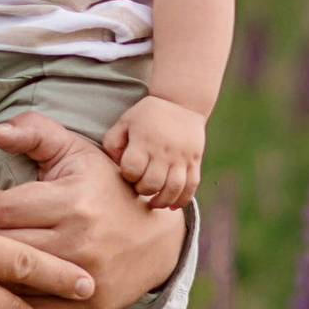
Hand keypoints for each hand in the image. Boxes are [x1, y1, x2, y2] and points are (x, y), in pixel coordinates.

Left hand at [0, 112, 187, 308]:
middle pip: (3, 244)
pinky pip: (33, 307)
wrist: (157, 237)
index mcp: (73, 203)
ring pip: (14, 279)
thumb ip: (33, 132)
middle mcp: (79, 243)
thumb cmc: (104, 187)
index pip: (1, 210)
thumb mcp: (74, 150)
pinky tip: (9, 273)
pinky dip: (15, 292)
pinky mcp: (88, 308)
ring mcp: (84, 280)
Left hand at [105, 91, 206, 210]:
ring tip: (154, 202)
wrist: (181, 103)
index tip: (129, 173)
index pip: (132, 169)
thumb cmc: (147, 115)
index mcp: (144, 141)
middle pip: (153, 182)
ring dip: (162, 201)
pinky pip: (191, 185)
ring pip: (174, 188)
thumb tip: (116, 166)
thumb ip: (113, 143)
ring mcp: (181, 157)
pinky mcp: (195, 161)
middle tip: (140, 187)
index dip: (128, 176)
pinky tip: (172, 206)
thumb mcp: (125, 122)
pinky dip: (183, 199)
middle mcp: (163, 151)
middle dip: (143, 190)